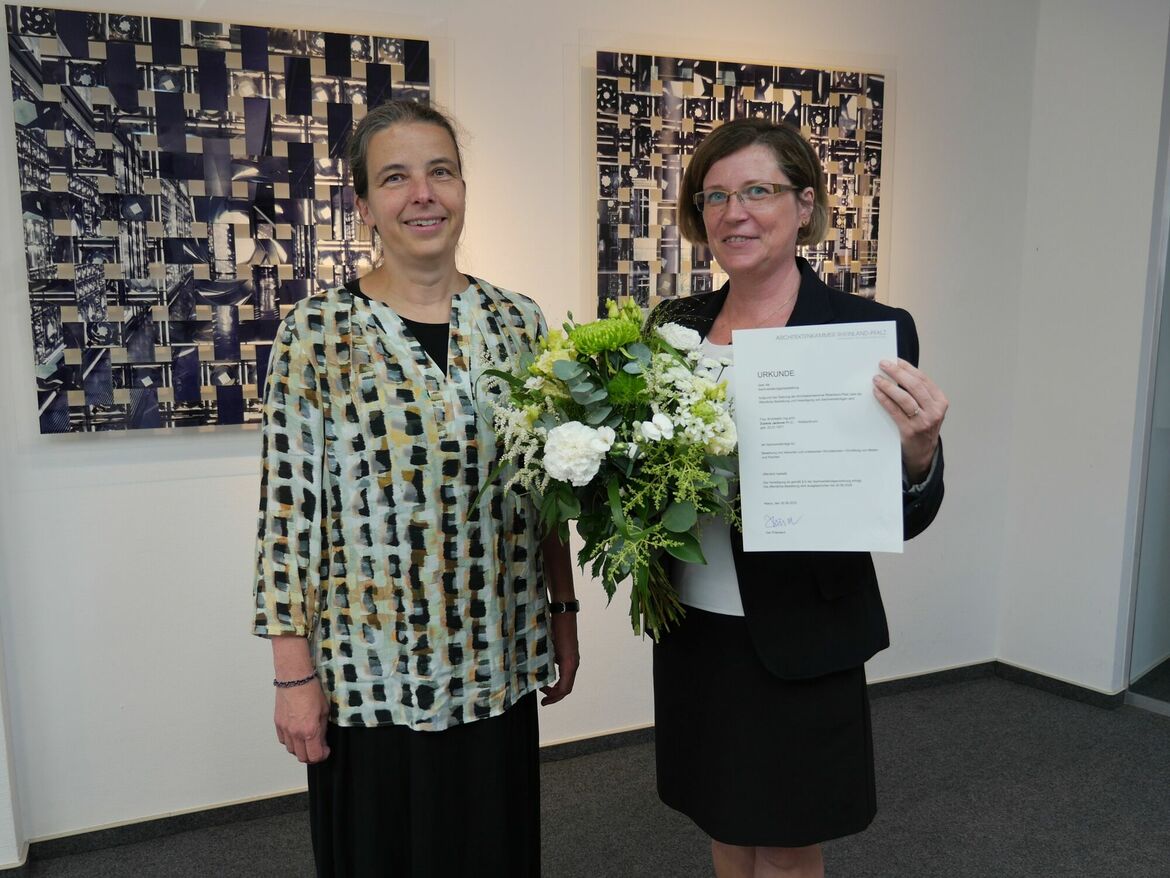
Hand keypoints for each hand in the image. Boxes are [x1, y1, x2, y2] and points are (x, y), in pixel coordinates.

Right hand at [274, 682, 330, 763]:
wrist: (294, 679)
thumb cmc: (311, 690)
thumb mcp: (324, 711)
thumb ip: (322, 729)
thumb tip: (321, 741)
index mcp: (310, 730)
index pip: (314, 756)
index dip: (322, 756)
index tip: (325, 751)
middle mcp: (295, 733)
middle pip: (302, 757)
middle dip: (311, 755)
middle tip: (318, 748)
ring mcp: (285, 729)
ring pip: (291, 750)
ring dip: (300, 749)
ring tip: (307, 740)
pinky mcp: (277, 724)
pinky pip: (283, 740)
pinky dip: (290, 741)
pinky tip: (296, 734)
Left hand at [540, 612, 579, 705]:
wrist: (563, 613)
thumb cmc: (556, 629)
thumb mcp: (549, 649)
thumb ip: (547, 665)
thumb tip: (538, 679)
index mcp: (569, 664)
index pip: (565, 689)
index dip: (554, 698)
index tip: (543, 702)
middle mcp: (573, 663)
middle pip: (567, 686)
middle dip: (555, 694)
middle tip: (543, 698)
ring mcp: (573, 658)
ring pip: (566, 679)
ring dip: (556, 686)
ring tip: (543, 687)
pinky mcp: (569, 653)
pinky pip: (565, 671)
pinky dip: (557, 677)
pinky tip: (546, 674)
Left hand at [873, 358, 947, 480]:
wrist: (923, 454)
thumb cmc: (922, 427)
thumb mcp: (928, 409)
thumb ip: (918, 394)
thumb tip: (896, 373)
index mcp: (941, 401)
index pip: (923, 380)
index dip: (908, 368)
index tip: (896, 360)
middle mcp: (935, 411)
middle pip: (914, 386)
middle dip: (897, 373)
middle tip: (883, 364)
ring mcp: (923, 421)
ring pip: (905, 398)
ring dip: (889, 386)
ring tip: (877, 379)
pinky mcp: (910, 431)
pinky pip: (895, 411)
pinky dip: (885, 400)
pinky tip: (877, 393)